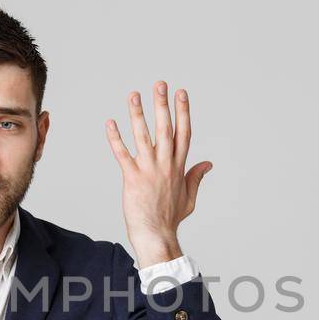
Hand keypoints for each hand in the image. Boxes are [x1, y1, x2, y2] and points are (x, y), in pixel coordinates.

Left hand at [105, 80, 213, 267]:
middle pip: (166, 129)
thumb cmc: (171, 218)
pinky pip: (122, 154)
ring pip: (144, 137)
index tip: (181, 93)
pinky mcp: (132, 178)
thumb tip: (207, 164)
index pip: (183, 133)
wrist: (156, 235)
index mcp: (179, 167)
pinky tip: (110, 122)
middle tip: (160, 84)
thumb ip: (196, 177)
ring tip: (134, 95)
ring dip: (138, 115)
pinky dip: (116, 138)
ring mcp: (149, 170)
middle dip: (163, 105)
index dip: (183, 112)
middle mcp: (165, 165)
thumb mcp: (189, 197)